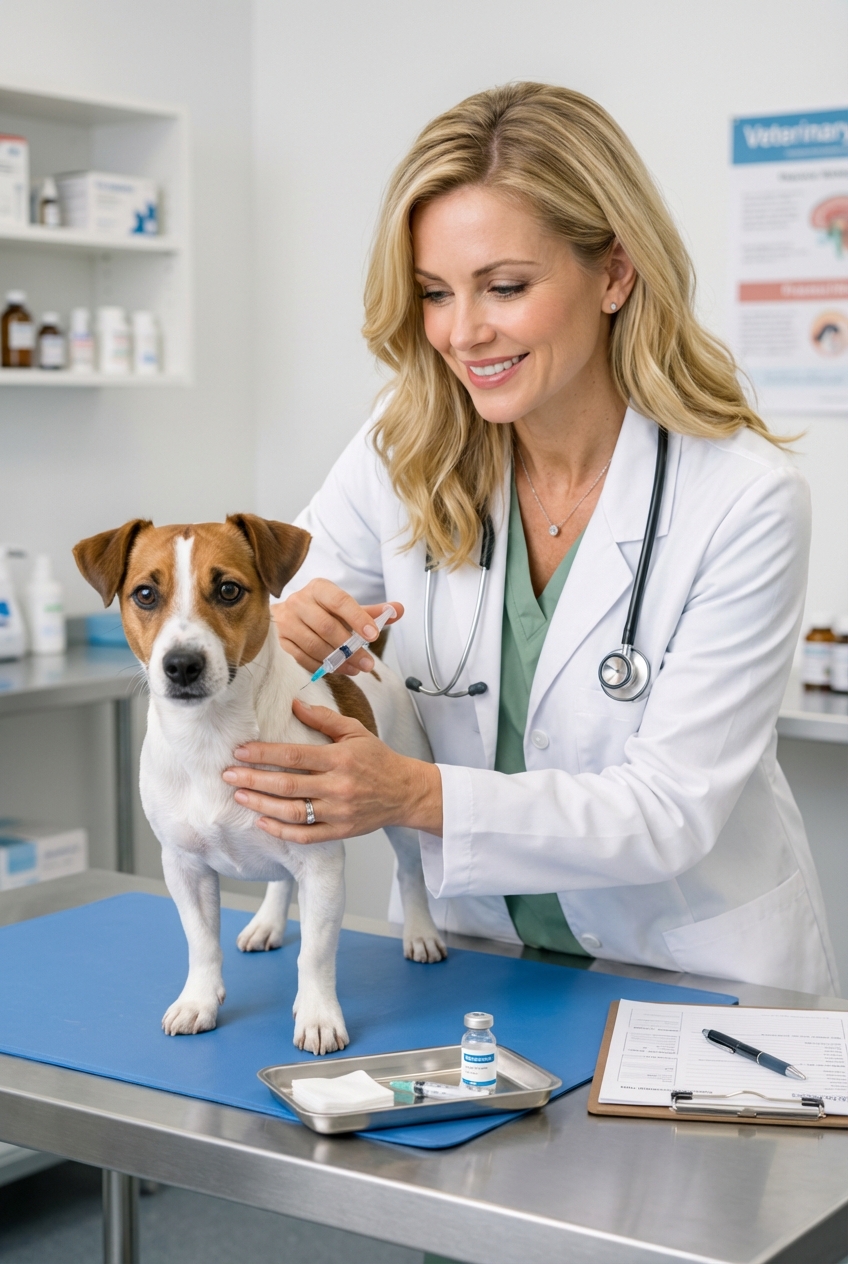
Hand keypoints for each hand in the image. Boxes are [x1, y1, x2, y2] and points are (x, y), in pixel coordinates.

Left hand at [222, 698, 442, 841]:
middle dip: (254, 779)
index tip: (241, 751)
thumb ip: (324, 718)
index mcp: (340, 758)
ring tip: (240, 795)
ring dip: (262, 805)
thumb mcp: (355, 731)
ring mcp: (339, 812)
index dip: (265, 754)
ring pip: (293, 812)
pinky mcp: (340, 832)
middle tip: (228, 774)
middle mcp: (338, 786)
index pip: (295, 756)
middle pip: (288, 785)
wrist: (406, 792)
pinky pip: (306, 835)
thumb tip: (294, 704)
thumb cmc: (378, 759)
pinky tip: (262, 822)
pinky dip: (281, 831)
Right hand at [271, 579, 403, 676]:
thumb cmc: (322, 612)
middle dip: (350, 648)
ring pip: (314, 645)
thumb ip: (372, 611)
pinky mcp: (279, 641)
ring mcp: (286, 622)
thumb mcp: (346, 609)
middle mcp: (299, 601)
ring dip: (338, 661)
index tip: (373, 636)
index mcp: (319, 588)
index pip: (340, 601)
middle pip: (327, 626)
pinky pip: (302, 658)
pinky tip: (338, 670)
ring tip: (356, 669)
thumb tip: (399, 609)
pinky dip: (322, 667)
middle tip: (368, 664)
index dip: (358, 618)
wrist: (287, 617)